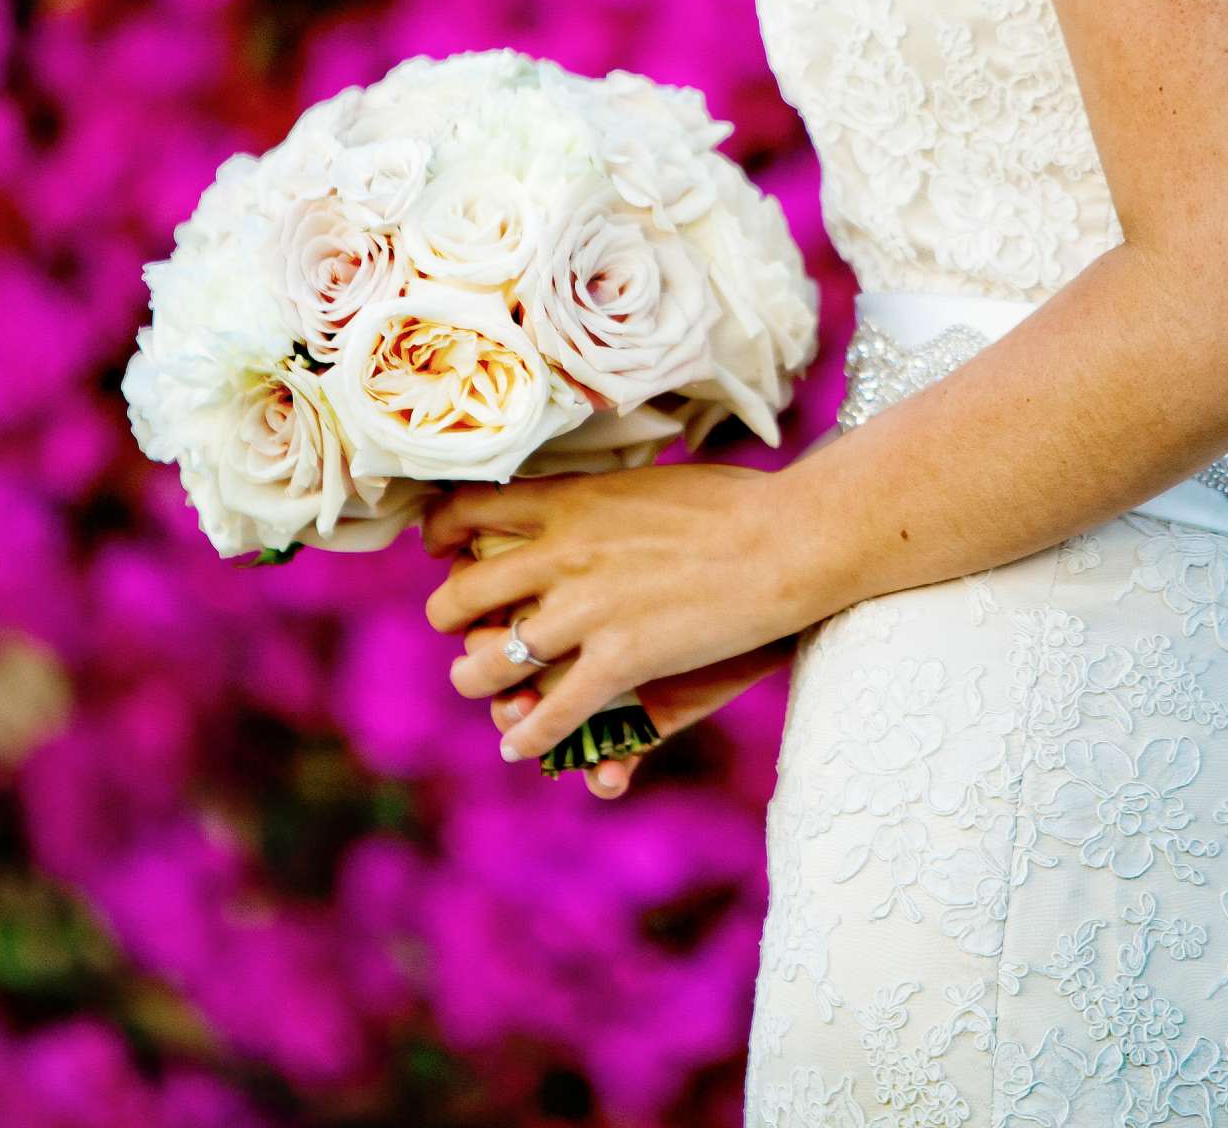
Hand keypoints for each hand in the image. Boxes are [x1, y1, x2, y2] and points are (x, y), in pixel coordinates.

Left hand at [422, 464, 815, 765]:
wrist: (787, 539)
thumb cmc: (734, 503)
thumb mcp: (645, 483)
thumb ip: (599, 501)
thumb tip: (580, 503)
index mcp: (569, 502)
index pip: (469, 509)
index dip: (441, 532)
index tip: (440, 546)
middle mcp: (562, 554)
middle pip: (464, 592)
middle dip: (448, 614)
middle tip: (454, 624)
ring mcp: (587, 611)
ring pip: (493, 658)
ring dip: (476, 677)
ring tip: (477, 682)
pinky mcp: (620, 660)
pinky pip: (555, 710)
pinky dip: (531, 734)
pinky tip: (518, 745)